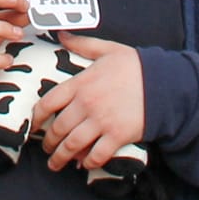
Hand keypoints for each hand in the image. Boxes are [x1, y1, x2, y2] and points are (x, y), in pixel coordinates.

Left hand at [38, 35, 146, 170]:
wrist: (165, 83)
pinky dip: (87, 162)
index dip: (37, 117)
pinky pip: (97, 154)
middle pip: (58, 128)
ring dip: (61, 157)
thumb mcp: (108, 50)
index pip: (49, 102)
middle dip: (49, 142)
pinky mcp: (117, 136)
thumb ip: (82, 45)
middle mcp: (87, 104)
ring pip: (73, 144)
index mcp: (81, 84)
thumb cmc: (136, 66)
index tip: (34, 126)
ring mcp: (101, 121)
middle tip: (46, 149)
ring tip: (55, 164)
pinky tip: (83, 164)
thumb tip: (62, 35)